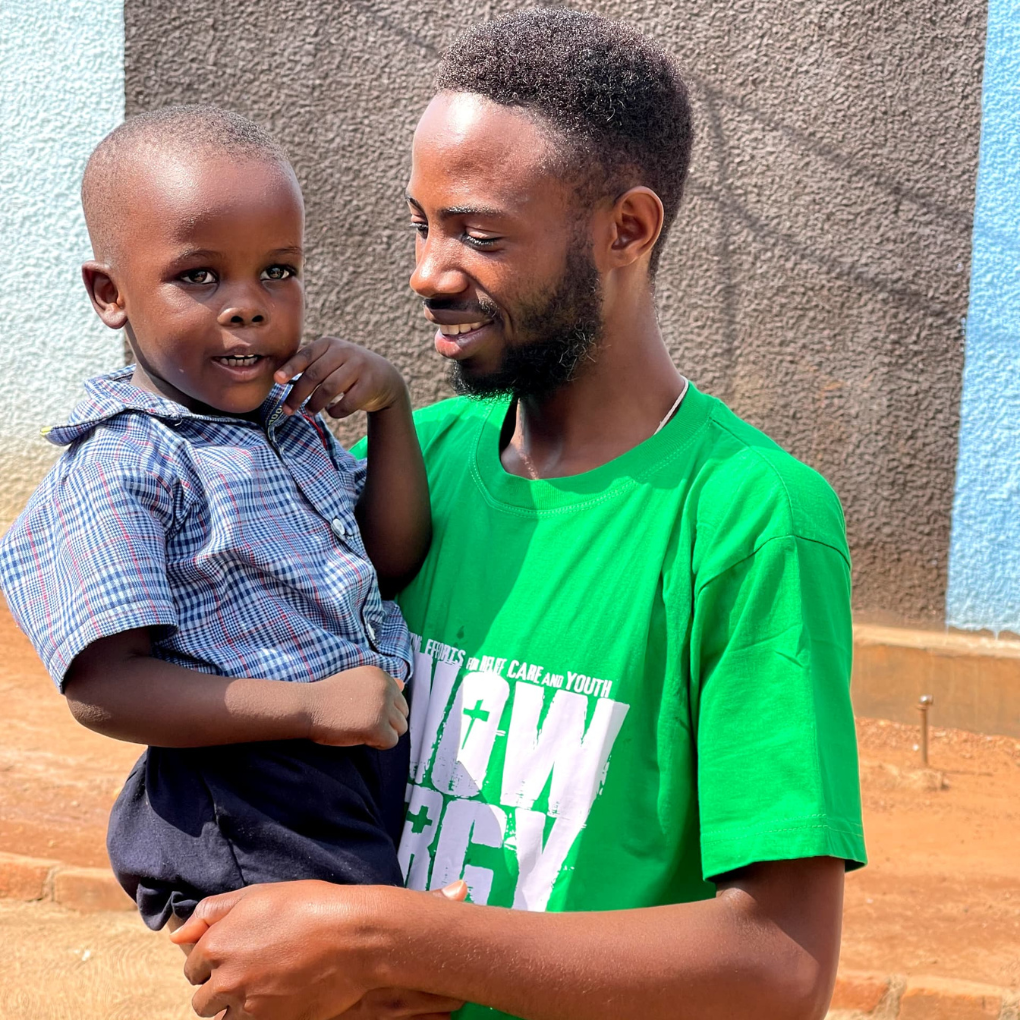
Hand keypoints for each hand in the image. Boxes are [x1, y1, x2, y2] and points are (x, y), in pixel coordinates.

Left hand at [171, 882, 468, 1019]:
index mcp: (216, 945)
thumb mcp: (257, 895)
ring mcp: (248, 1007)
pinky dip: (259, 1014)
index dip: (213, 958)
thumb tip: (177, 936)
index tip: (237, 950)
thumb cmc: (308, 906)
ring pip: (225, 1018)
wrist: (351, 937)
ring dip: (237, 1005)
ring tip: (265, 984)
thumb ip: (212, 912)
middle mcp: (225, 980)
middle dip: (220, 986)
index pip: (193, 966)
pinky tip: (280, 994)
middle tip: (251, 969)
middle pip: (203, 999)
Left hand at [276, 336, 406, 418]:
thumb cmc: (347, 370)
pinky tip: (332, 411)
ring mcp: (359, 367)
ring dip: (315, 404)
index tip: (277, 380)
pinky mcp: (369, 385)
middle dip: (297, 395)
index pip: (306, 355)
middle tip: (288, 410)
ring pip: (329, 389)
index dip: (290, 368)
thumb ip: (309, 364)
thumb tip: (278, 378)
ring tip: (309, 411)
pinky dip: (335, 411)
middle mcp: (345, 351)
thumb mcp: (330, 359)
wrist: (385, 377)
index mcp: (329, 343)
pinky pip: (347, 403)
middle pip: (314, 375)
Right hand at [305, 666, 407, 749]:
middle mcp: (386, 688)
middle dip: (387, 722)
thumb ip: (381, 684)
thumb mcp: (357, 681)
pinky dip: (378, 744)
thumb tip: (403, 684)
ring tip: (362, 729)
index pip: (399, 698)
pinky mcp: (377, 727)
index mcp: (381, 676)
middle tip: (363, 723)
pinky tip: (362, 737)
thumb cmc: (328, 697)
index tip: (363, 711)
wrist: (308, 707)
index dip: (384, 711)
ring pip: (400, 728)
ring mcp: (383, 707)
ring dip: (384, 733)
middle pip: (403, 714)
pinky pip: (391, 742)